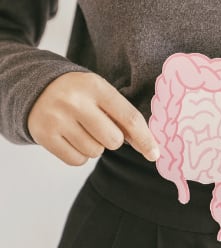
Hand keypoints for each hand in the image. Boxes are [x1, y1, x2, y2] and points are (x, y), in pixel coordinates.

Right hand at [27, 71, 159, 165]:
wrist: (37, 87)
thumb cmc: (80, 93)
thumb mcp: (102, 93)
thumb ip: (123, 115)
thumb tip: (148, 147)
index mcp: (96, 87)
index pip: (129, 118)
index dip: (145, 139)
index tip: (155, 154)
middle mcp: (76, 102)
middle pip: (113, 140)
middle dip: (114, 139)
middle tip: (102, 127)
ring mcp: (58, 119)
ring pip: (95, 152)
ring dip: (95, 146)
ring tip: (84, 129)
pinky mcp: (44, 135)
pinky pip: (77, 160)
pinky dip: (80, 155)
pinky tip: (73, 138)